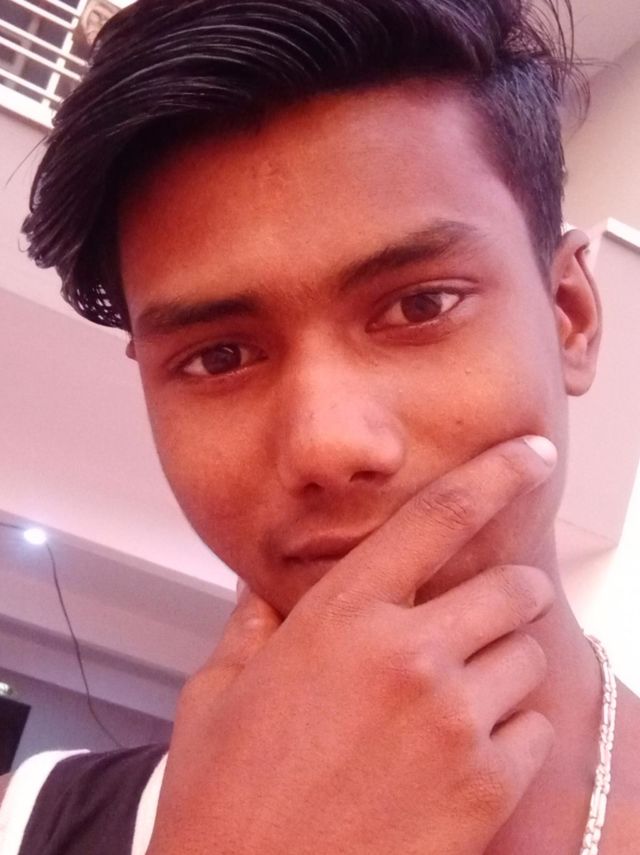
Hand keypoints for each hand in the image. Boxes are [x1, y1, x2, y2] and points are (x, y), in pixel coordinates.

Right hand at [147, 437, 556, 854]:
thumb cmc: (227, 800)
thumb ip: (250, 627)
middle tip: (483, 618)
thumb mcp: (218, 695)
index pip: (439, 518)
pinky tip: (462, 754)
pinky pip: (535, 729)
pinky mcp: (484, 788)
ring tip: (457, 697)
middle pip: (512, 588)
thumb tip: (259, 589)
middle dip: (508, 596)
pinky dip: (512, 731)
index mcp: (340, 618)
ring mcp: (452, 722)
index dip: (496, 474)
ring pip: (530, 658)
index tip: (533, 453)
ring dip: (505, 666)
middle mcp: (407, 656)